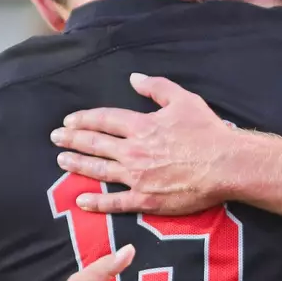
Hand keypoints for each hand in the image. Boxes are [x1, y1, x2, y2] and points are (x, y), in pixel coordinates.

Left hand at [49, 72, 237, 214]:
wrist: (225, 165)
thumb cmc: (207, 132)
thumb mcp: (183, 100)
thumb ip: (156, 87)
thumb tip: (134, 78)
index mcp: (141, 126)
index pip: (103, 120)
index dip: (83, 119)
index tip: (69, 120)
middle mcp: (133, 151)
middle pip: (94, 143)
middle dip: (72, 140)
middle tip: (56, 138)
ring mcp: (137, 177)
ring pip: (99, 170)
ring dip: (77, 165)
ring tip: (62, 161)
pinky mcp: (145, 199)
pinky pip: (115, 202)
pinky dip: (96, 202)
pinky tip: (81, 200)